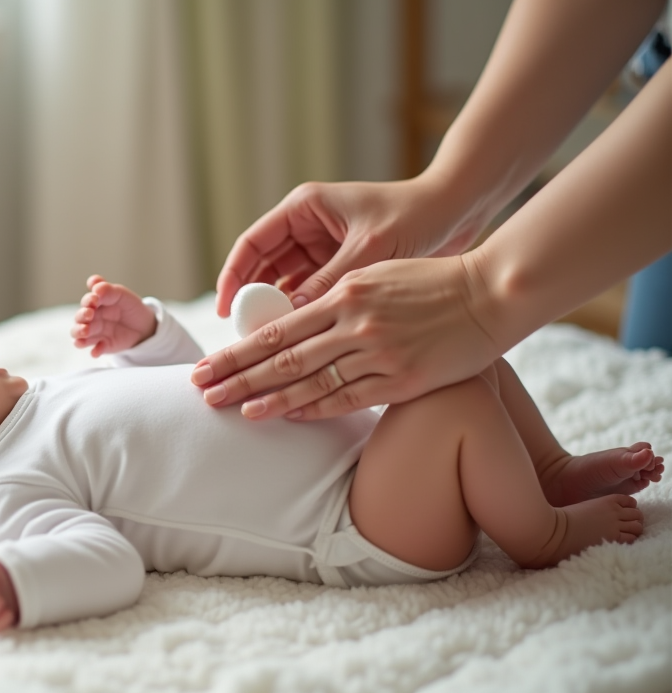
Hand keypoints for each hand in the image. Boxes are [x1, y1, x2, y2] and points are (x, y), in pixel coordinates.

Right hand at [71, 275, 156, 356]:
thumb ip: (108, 290)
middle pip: (79, 318)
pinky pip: (94, 350)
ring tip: (85, 332)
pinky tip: (98, 350)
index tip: (95, 299)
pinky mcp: (102, 346)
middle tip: (90, 314)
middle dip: (81, 316)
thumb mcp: (123, 295)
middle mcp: (92, 318)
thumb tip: (94, 287)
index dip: (88, 300)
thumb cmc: (130, 307)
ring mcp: (96, 332)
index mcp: (96, 303)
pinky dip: (94, 351)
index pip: (86, 301)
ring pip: (79, 334)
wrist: (144, 325)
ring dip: (79, 333)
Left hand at [194, 255, 501, 419]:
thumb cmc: (431, 281)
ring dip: (267, 400)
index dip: (236, 353)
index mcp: (344, 294)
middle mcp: (354, 324)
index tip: (206, 368)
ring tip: (236, 412)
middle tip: (201, 393)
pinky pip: (348, 399)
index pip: (275, 330)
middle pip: (280, 359)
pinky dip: (314, 409)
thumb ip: (335, 298)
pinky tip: (287, 416)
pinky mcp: (401, 380)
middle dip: (236, 378)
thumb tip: (295, 323)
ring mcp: (377, 354)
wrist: (491, 293)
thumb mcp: (376, 276)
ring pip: (309, 383)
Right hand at [215, 177, 480, 317]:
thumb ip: (329, 281)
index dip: (233, 278)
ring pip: (285, 285)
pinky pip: (310, 295)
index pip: (252, 245)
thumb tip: (292, 319)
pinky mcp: (340, 267)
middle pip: (263, 269)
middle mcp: (308, 227)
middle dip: (251, 303)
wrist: (460, 211)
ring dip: (276, 313)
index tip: (225, 310)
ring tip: (267, 348)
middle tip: (242, 338)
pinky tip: (300, 342)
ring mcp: (323, 248)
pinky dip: (304, 316)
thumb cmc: (416, 216)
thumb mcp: (369, 249)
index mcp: (304, 208)